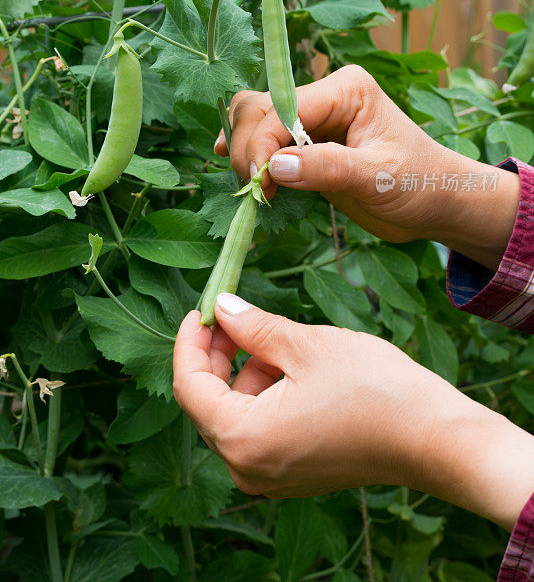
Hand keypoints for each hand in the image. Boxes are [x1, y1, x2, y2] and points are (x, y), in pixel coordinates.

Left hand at [174, 294, 533, 528]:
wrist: (433, 438)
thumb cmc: (372, 389)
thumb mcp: (305, 346)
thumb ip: (253, 327)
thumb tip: (221, 308)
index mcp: (242, 439)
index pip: (190, 386)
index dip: (190, 342)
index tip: (202, 309)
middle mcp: (248, 469)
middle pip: (209, 403)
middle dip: (218, 355)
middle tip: (233, 314)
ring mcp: (271, 478)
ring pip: (236, 415)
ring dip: (245, 373)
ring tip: (273, 336)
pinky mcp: (294, 475)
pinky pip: (260, 431)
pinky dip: (264, 395)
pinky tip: (288, 365)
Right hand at [215, 66, 518, 270]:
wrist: (437, 203)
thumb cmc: (421, 184)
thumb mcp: (379, 178)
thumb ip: (328, 168)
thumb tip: (274, 167)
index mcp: (346, 89)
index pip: (284, 109)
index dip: (262, 144)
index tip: (259, 184)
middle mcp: (325, 96)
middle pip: (260, 107)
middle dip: (248, 146)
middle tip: (254, 190)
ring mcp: (314, 119)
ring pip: (255, 119)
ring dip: (243, 149)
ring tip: (250, 187)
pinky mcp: (308, 144)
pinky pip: (266, 140)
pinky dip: (249, 154)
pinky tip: (240, 171)